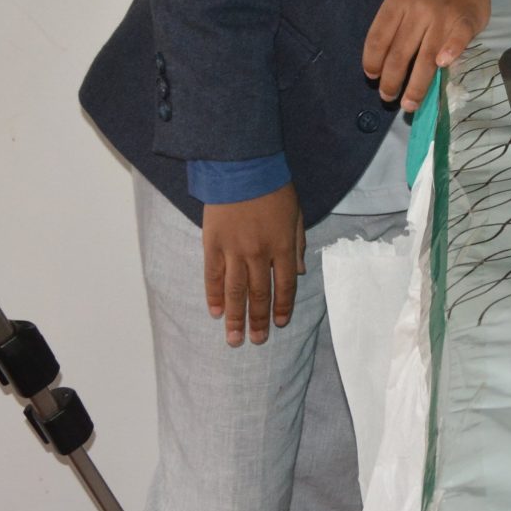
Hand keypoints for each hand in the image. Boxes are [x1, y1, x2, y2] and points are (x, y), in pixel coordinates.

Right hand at [203, 185, 303, 346]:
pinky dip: (214, 296)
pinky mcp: (212, 245)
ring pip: (234, 292)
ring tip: (233, 339)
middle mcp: (259, 254)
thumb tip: (297, 273)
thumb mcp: (297, 214)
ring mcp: (233, 251)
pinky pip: (213, 277)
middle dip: (258, 321)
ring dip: (235, 318)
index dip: (282, 308)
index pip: (284, 286)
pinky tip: (215, 313)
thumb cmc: (274, 188)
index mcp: (283, 246)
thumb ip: (297, 244)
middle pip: (258, 295)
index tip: (280, 324)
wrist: (242, 168)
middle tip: (256, 341)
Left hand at [362, 0, 499, 107]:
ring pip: (426, 57)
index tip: (372, 77)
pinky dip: (450, 54)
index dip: (372, 62)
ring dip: (417, 85)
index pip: (378, 38)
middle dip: (392, 81)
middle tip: (388, 97)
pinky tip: (443, 68)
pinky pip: (457, 41)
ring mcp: (444, 15)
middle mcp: (418, 10)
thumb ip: (396, 21)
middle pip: (400, 54)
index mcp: (398, 1)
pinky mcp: (467, 20)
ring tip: (410, 104)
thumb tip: (386, 61)